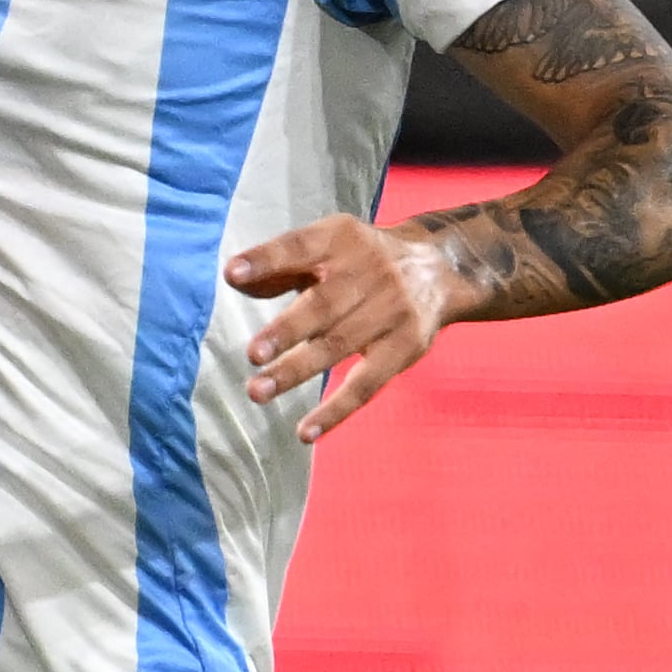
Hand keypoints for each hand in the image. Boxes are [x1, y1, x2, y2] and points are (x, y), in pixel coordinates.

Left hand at [226, 217, 458, 440]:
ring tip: (258, 391)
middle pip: (322, 306)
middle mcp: (368, 272)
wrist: (438, 270)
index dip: (267, 260)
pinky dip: (335, 410)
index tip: (233, 274)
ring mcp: (389, 312)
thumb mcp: (328, 248)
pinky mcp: (403, 348)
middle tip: (253, 354)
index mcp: (340, 240)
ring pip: (338, 347)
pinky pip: (366, 384)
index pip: (300, 247)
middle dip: (286, 331)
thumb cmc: (362, 260)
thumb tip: (237, 282)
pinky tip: (305, 431)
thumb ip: (283, 265)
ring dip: (296, 371)